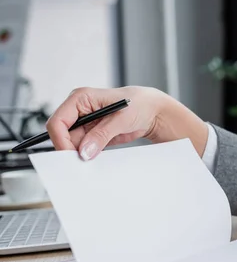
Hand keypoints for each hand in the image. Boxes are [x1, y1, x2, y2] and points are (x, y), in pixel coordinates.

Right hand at [47, 87, 170, 159]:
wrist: (153, 112)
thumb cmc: (140, 104)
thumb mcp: (121, 119)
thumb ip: (101, 135)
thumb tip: (84, 151)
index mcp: (81, 98)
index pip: (58, 121)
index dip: (60, 139)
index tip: (71, 155)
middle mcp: (79, 110)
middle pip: (63, 135)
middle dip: (71, 150)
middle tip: (81, 163)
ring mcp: (85, 123)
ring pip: (72, 144)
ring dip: (80, 154)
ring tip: (93, 158)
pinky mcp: (92, 134)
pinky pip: (83, 148)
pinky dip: (87, 155)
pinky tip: (96, 157)